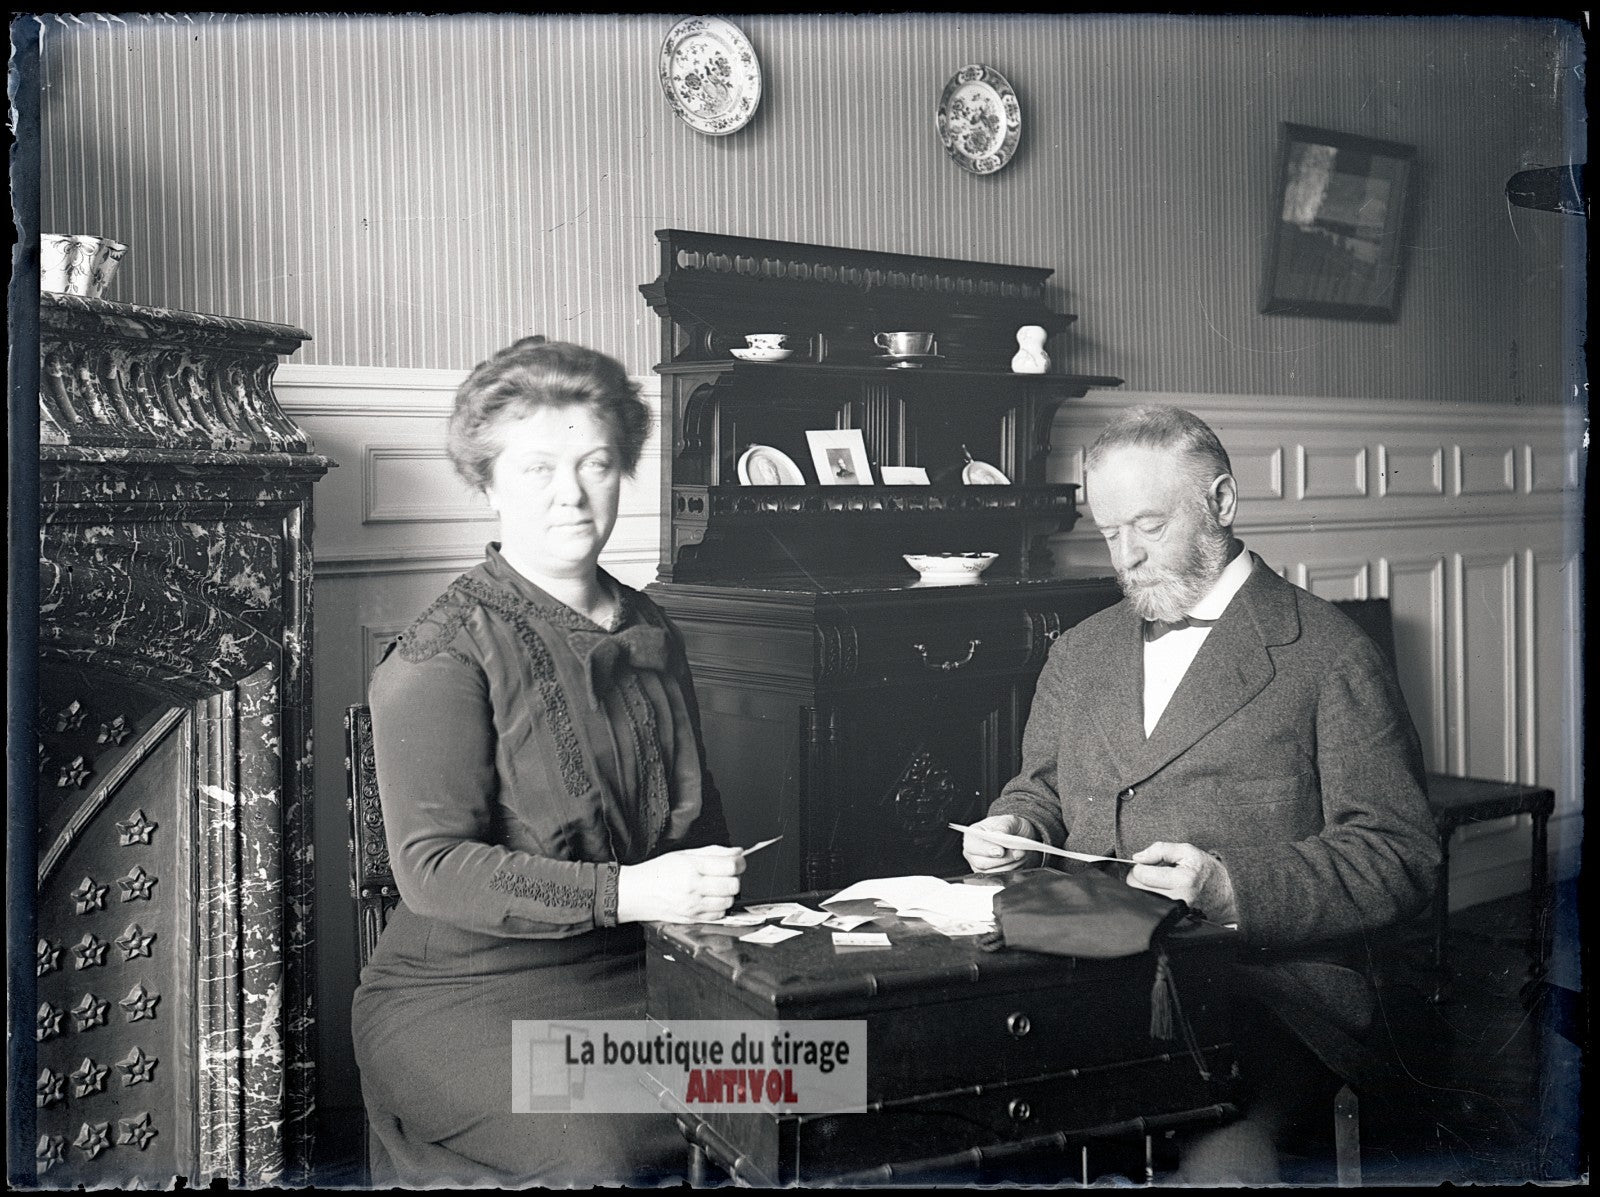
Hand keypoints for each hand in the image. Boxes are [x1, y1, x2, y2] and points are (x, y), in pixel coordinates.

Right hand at [617, 846, 744, 923]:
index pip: (730, 866)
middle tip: (728, 875)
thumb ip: (713, 852)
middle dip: (735, 878)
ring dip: (728, 894)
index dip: (740, 863)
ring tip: (718, 888)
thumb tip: (737, 852)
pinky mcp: (692, 919)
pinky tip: (711, 900)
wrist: (636, 893)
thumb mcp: (683, 854)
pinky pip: (719, 916)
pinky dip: (720, 908)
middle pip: (733, 885)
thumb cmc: (657, 872)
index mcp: (691, 867)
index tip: (739, 862)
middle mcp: (693, 887)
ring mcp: (693, 906)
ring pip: (728, 902)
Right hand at [961, 815, 1041, 873]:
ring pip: (994, 873)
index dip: (986, 850)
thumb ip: (1003, 826)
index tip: (1001, 851)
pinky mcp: (991, 876)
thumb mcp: (1008, 821)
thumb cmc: (1009, 827)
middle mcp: (973, 854)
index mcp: (972, 836)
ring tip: (1021, 853)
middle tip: (1018, 852)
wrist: (1018, 837)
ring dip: (1011, 864)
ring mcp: (980, 867)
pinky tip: (1019, 861)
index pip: (973, 846)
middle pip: (982, 864)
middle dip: (1003, 859)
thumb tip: (999, 834)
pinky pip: (1002, 878)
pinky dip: (1013, 870)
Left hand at [1126, 842, 1237, 922]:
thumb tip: (1137, 857)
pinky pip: (1150, 908)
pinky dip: (1150, 898)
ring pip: (1141, 899)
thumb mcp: (1187, 851)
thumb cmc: (1204, 870)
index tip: (1148, 864)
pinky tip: (1161, 892)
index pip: (1141, 874)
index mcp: (1183, 881)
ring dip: (1145, 888)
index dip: (1141, 865)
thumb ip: (1160, 849)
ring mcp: (1175, 913)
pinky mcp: (1172, 920)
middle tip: (1153, 872)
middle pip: (1137, 889)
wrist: (1222, 894)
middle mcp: (1179, 900)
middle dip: (1140, 878)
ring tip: (1158, 882)